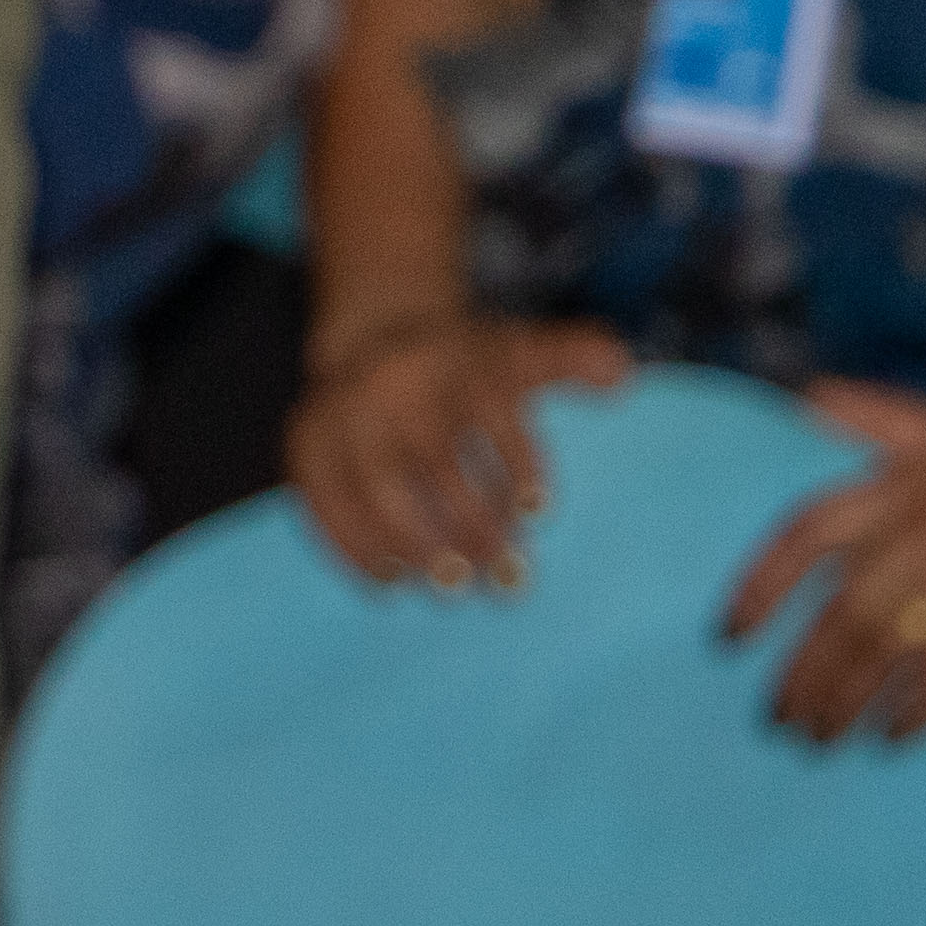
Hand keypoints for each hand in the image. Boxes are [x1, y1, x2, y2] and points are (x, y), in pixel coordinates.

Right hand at [290, 310, 627, 589]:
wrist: (371, 337)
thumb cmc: (466, 365)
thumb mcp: (520, 349)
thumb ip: (574, 355)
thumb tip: (621, 375)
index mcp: (451, 356)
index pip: (486, 407)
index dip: (515, 460)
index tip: (540, 514)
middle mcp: (390, 380)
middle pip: (430, 457)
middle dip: (469, 522)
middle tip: (506, 578)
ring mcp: (338, 413)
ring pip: (374, 486)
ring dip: (412, 545)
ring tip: (449, 588)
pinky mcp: (303, 446)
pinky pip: (323, 504)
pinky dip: (354, 550)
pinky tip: (391, 585)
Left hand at [717, 389, 925, 743]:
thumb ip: (879, 417)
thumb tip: (807, 398)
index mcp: (903, 483)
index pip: (806, 534)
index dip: (759, 587)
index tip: (727, 638)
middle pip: (839, 612)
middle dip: (802, 672)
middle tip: (777, 720)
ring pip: (887, 650)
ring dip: (845, 701)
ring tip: (819, 740)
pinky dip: (917, 711)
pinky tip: (891, 739)